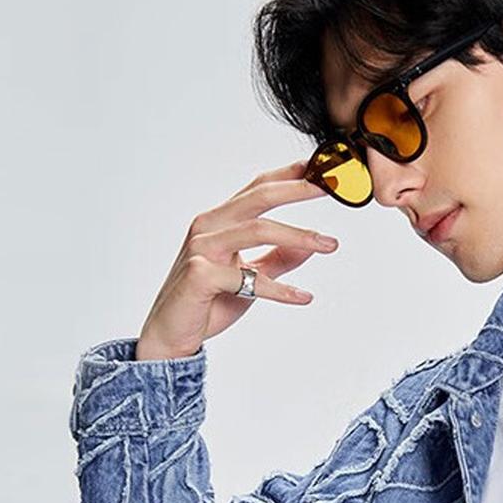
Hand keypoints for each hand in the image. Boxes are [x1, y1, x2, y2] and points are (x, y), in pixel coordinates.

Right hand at [135, 158, 340, 360]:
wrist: (172, 334)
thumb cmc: (209, 301)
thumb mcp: (252, 278)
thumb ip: (278, 260)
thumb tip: (311, 246)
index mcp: (220, 221)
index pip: (257, 189)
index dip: (288, 176)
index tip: (320, 168)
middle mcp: (209, 227)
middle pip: (258, 198)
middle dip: (297, 190)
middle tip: (329, 188)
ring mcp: (202, 248)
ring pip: (257, 230)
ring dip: (298, 236)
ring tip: (329, 244)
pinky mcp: (200, 275)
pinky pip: (249, 278)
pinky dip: (280, 288)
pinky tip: (303, 296)